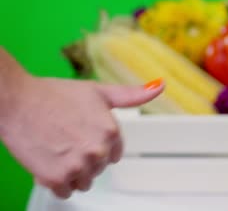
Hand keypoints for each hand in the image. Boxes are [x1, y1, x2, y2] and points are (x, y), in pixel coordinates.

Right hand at [0, 75, 163, 198]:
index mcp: (111, 131)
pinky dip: (57, 182)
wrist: (17, 102)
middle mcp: (97, 150)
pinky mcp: (55, 178)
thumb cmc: (53, 94)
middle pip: (99, 168)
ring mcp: (77, 165)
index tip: (84, 137)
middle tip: (66, 139)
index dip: (99, 146)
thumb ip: (131, 95)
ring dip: (73, 172)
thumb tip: (160, 86)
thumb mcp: (98, 91)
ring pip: (84, 182)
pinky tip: (49, 162)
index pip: (116, 154)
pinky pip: (65, 192)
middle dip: (85, 158)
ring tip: (57, 150)